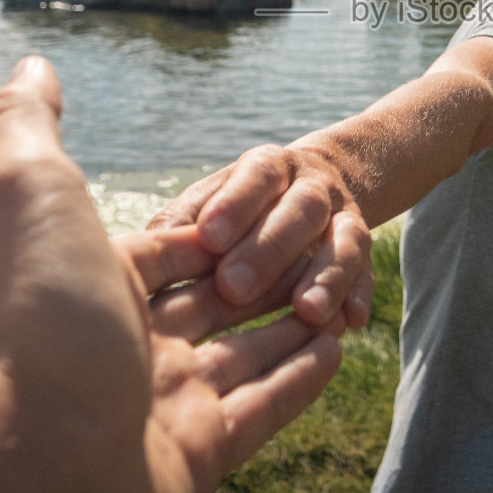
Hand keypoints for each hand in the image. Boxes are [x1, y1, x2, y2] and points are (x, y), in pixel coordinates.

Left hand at [0, 58, 344, 492]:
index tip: (266, 197)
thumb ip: (26, 120)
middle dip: (266, 267)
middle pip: (217, 296)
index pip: (171, 245)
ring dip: (297, 315)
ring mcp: (165, 406)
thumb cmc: (32, 309)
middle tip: (314, 243)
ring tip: (334, 293)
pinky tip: (338, 342)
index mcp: (93, 287)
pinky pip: (270, 406)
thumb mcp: (23, 186)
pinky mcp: (204, 457)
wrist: (31, 461)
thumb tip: (32, 62)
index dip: (221, 219)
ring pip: (250, 351)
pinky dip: (306, 373)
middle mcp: (125, 346)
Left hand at [120, 144, 374, 333]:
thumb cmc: (236, 209)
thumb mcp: (207, 203)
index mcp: (267, 168)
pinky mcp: (362, 254)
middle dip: (269, 249)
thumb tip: (126, 256)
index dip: (234, 205)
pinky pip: (366, 274)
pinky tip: (351, 323)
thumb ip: (177, 226)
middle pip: (300, 209)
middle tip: (233, 289)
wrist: (313, 188)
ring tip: (307, 312)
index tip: (208, 237)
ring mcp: (343, 217)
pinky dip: (359, 296)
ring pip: (345, 241)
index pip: (254, 177)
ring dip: (327, 276)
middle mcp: (311, 187)